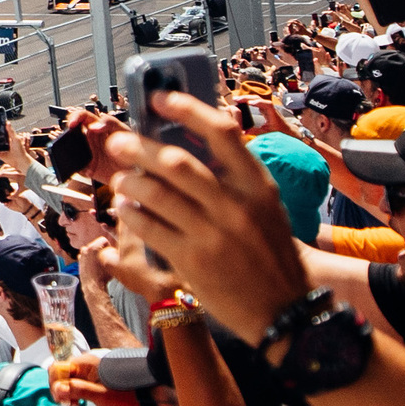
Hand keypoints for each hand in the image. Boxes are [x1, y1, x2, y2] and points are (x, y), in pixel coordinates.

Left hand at [105, 90, 310, 340]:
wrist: (284, 307)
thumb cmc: (270, 251)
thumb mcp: (265, 206)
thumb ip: (235, 176)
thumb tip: (187, 144)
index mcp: (257, 184)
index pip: (222, 132)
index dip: (187, 108)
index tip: (160, 98)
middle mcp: (235, 204)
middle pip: (176, 161)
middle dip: (140, 148)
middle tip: (120, 143)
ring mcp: (213, 233)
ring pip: (156, 194)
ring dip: (130, 182)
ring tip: (121, 180)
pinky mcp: (193, 260)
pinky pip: (150, 228)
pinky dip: (131, 214)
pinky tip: (126, 209)